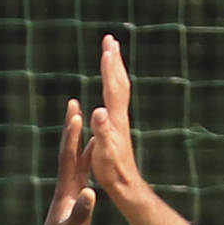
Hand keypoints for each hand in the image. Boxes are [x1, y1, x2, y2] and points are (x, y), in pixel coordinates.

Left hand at [28, 97, 96, 224]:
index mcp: (67, 192)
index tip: (75, 112)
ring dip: (80, 140)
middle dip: (72, 128)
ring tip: (85, 121)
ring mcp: (69, 194)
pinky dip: (87, 160)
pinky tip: (93, 156)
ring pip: (76, 161)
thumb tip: (91, 191)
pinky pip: (81, 174)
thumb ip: (82, 212)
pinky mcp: (73, 201)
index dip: (73, 135)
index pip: (69, 157)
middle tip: (74, 103)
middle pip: (70, 152)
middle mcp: (66, 188)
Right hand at [86, 34, 146, 198]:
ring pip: (118, 88)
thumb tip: (98, 110)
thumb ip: (102, 131)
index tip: (106, 47)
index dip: (109, 68)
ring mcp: (119, 120)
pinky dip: (111, 86)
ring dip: (114, 70)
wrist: (125, 184)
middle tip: (110, 40)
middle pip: (118, 82)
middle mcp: (119, 115)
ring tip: (110, 55)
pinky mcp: (116, 127)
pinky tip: (108, 87)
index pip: (112, 87)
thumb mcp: (105, 152)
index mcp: (115, 119)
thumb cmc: (112, 171)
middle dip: (114, 60)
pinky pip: (114, 99)